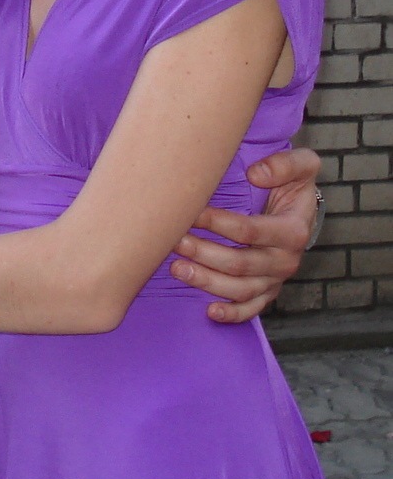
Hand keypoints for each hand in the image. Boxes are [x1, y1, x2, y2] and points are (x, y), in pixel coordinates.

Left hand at [170, 146, 319, 324]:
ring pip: (240, 289)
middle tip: (175, 241)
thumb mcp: (302, 165)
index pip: (249, 231)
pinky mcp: (268, 291)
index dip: (218, 223)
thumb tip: (256, 174)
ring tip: (177, 269)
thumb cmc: (293, 184)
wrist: (300, 209)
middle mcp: (286, 260)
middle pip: (240, 264)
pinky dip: (232, 314)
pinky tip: (209, 312)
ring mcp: (276, 279)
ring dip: (207, 282)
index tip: (192, 213)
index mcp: (293, 230)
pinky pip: (252, 308)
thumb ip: (285, 164)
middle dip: (204, 253)